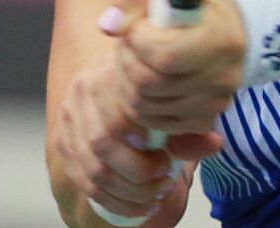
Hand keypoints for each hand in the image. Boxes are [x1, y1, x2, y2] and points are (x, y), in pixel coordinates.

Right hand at [52, 53, 187, 224]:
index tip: (167, 161)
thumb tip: (213, 144)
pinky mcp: (65, 147)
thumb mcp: (174, 100)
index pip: (120, 116)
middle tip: (163, 180)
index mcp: (109, 73)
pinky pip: (87, 184)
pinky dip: (115, 202)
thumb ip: (191, 125)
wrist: (118, 85)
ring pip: (94, 171)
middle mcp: (82, 96)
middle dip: (138, 175)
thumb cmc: (150, 92)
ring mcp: (70, 123)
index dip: (142, 147)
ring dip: (129, 194)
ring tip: (155, 195)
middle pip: (102, 146)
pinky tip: (139, 206)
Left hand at [101, 0, 245, 140]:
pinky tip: (146, 78)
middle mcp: (225, 75)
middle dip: (127, 61)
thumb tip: (109, 26)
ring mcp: (216, 101)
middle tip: (130, 41)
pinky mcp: (204, 119)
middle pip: (150, 84)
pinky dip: (140, 103)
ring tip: (137, 57)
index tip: (139, 23)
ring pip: (146, 106)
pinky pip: (155, 123)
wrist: (220, 21)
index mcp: (222, 36)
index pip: (165, 55)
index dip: (138, 39)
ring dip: (128, 82)